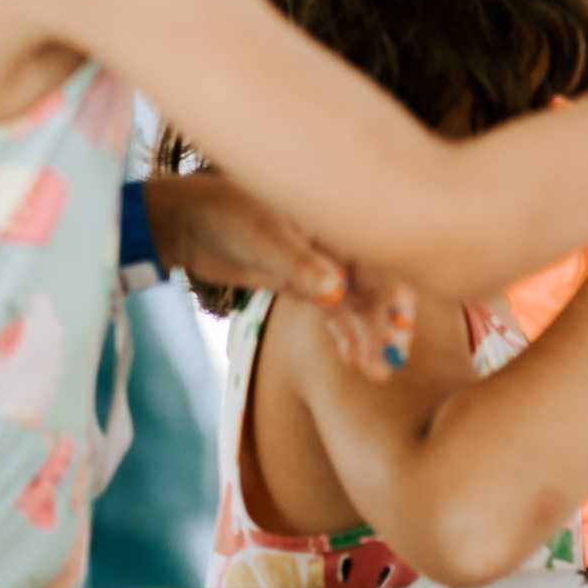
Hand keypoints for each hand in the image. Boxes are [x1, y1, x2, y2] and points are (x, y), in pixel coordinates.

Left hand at [143, 173, 415, 380]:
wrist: (186, 222)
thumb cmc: (225, 214)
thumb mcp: (261, 238)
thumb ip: (298, 265)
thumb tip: (337, 293)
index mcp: (335, 215)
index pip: (377, 254)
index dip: (392, 289)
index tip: (401, 324)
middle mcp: (336, 238)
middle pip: (372, 284)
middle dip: (384, 322)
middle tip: (393, 359)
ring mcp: (321, 262)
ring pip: (354, 303)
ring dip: (367, 336)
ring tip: (378, 372)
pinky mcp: (303, 282)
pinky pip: (332, 312)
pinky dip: (344, 335)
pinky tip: (356, 362)